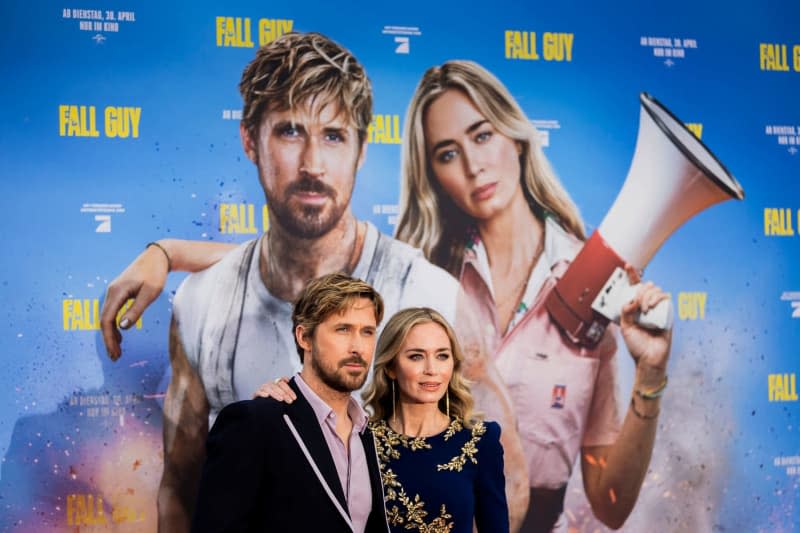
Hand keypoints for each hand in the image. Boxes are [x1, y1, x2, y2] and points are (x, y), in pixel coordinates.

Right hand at [101, 244, 169, 359]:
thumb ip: (136, 310)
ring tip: (118, 351)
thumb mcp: (150, 293)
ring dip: (111, 334)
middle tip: (115, 357)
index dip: (109, 338)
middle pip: (104, 320)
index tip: (115, 353)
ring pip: (107, 317)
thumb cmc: (156, 274)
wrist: (157, 256)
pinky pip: (112, 312)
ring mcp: (114, 291)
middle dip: (108, 340)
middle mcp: (111, 292)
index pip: (107, 320)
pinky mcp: (119, 292)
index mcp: (117, 292)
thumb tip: (122, 327)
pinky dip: (114, 325)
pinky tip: (121, 335)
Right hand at [253, 377, 295, 402]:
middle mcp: (270, 384)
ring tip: (281, 399)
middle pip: (277, 385)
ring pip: (269, 388)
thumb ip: (287, 393)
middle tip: (290, 401)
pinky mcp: (256, 393)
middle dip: (284, 393)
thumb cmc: (274, 400)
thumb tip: (294, 396)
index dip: (289, 389)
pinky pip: (258, 392)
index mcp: (277, 382)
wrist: (262, 406)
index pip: (283, 382)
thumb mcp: (282, 396)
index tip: (294, 397)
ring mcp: (263, 388)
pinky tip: (266, 396)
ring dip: (275, 394)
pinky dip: (262, 393)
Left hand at [619, 265, 671, 371]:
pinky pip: (666, 299)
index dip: (632, 275)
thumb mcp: (625, 327)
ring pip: (656, 290)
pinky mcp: (667, 314)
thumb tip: (631, 300)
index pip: (634, 288)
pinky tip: (650, 307)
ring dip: (648, 295)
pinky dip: (657, 299)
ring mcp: (658, 309)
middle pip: (647, 286)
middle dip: (641, 290)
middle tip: (637, 302)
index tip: (627, 265)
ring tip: (644, 309)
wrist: (649, 359)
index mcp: (636, 308)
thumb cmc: (637, 345)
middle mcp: (647, 306)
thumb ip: (625, 312)